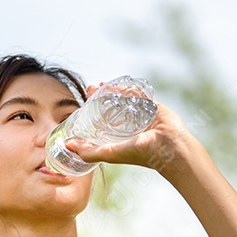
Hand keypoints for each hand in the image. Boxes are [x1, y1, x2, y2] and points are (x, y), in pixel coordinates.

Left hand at [66, 96, 194, 174]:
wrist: (169, 146)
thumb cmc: (141, 153)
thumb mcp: (110, 154)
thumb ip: (89, 152)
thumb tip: (67, 145)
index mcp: (119, 138)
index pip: (101, 122)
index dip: (91, 111)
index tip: (82, 101)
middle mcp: (129, 127)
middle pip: (112, 108)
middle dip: (99, 98)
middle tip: (90, 89)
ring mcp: (141, 115)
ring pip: (125, 100)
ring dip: (113, 90)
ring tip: (101, 84)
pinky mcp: (152, 106)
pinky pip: (140, 94)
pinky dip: (130, 88)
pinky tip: (120, 82)